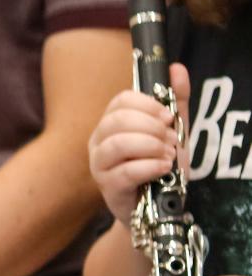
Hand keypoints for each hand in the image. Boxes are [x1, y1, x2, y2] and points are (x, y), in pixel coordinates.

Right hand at [88, 64, 190, 226]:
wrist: (158, 206)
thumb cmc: (160, 166)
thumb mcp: (173, 130)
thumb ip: (175, 100)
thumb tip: (176, 69)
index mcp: (111, 124)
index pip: (120, 101)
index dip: (146, 105)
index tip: (168, 116)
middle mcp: (99, 142)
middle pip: (116, 121)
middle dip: (150, 127)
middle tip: (171, 138)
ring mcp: (99, 165)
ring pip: (117, 144)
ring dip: (150, 146)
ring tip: (168, 155)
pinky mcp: (107, 187)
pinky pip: (124, 171)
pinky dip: (149, 167)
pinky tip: (163, 168)